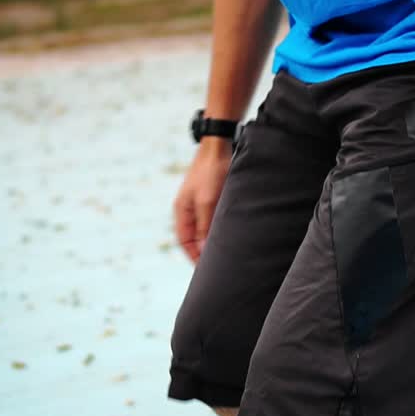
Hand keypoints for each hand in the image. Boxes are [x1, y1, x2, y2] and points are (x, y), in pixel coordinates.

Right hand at [174, 140, 231, 261]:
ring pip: (205, 228)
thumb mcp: (207, 202)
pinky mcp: (213, 196)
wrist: (219, 144)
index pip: (184, 242)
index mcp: (182, 211)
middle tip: (218, 266)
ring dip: (213, 240)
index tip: (206, 271)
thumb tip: (202, 251)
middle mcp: (189, 209)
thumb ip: (204, 227)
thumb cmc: (211, 172)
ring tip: (227, 253)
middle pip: (194, 237)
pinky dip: (221, 228)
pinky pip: (214, 218)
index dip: (194, 257)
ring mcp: (200, 202)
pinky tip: (232, 233)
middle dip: (203, 251)